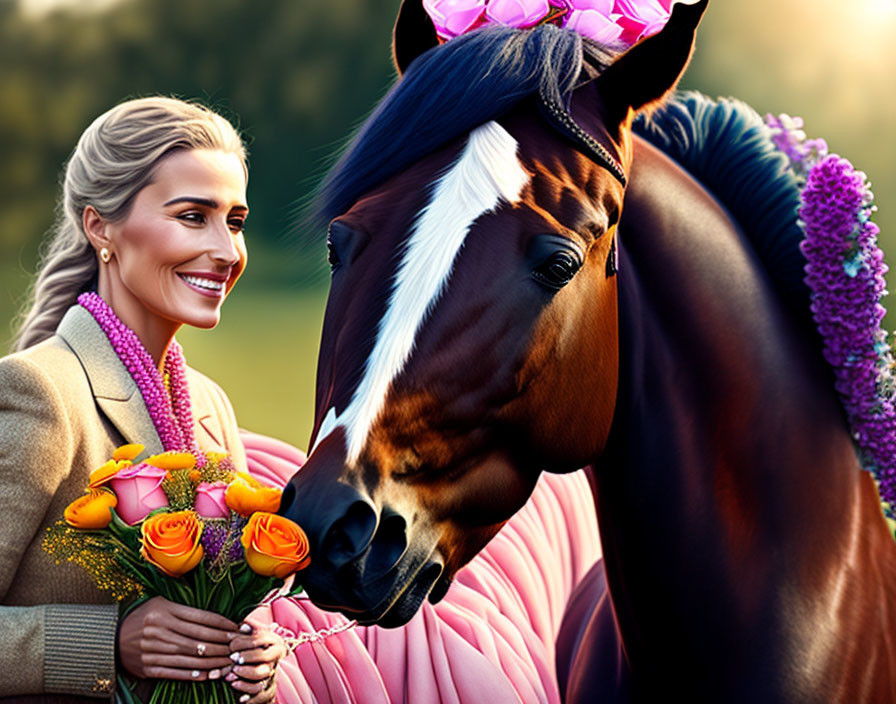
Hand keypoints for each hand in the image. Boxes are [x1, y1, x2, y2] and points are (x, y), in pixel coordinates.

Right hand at [119, 596, 238, 680]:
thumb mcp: (160, 603)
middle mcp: (159, 630)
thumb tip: (215, 618)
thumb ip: (184, 609)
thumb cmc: (143, 617)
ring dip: (213, 661)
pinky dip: (193, 674)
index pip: (201, 618)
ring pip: (190, 657)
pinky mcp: (148, 668)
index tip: (236, 628)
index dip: (222, 624)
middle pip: (199, 639)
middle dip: (222, 644)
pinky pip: (175, 672)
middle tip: (238, 647)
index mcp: (164, 611)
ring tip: (228, 662)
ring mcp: (153, 650)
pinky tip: (208, 673)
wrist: (111, 639)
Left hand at [226, 624, 286, 703]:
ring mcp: (273, 672)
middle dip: (246, 658)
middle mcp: (275, 656)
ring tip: (230, 678)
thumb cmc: (251, 645)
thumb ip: (245, 631)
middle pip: (264, 656)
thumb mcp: (250, 635)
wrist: (262, 660)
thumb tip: (241, 626)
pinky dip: (252, 697)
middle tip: (232, 659)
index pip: (260, 639)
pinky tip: (240, 698)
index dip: (244, 642)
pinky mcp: (269, 687)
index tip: (231, 646)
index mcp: (272, 640)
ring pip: (263, 674)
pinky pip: (264, 694)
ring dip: (246, 676)